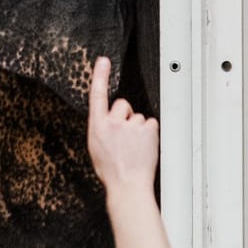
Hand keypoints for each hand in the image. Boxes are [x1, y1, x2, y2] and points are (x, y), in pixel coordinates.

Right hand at [87, 57, 158, 196]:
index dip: (100, 76)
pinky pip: (150, 123)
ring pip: (138, 117)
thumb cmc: (111, 171)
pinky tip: (144, 147)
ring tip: (135, 147)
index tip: (103, 61)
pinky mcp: (147, 129)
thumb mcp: (96, 148)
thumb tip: (109, 121)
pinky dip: (150, 134)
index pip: (97, 95)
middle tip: (126, 137)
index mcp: (97, 127)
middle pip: (123, 104)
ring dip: (139, 129)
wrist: (127, 186)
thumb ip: (102, 129)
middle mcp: (113, 122)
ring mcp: (131, 125)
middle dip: (126, 116)